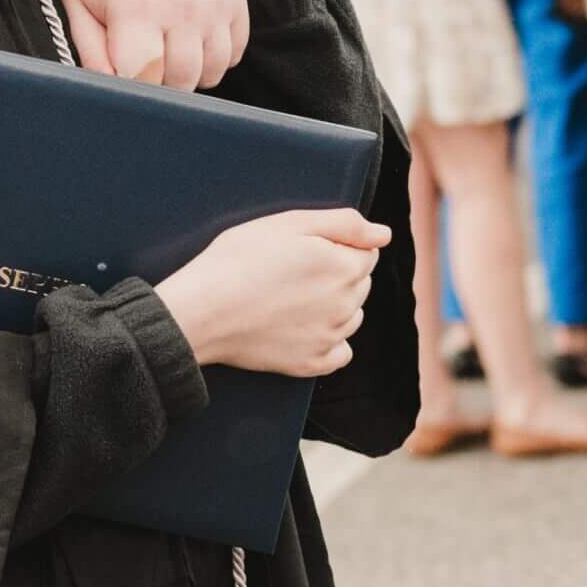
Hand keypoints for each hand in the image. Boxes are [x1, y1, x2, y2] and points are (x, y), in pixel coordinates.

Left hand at [58, 0, 247, 90]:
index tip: (124, 76)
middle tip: (144, 67)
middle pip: (181, 80)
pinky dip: (215, 58)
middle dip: (160, 84)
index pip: (144, 78)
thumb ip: (89, 49)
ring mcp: (213, 1)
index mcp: (135, 8)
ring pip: (211, 71)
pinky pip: (235, 51)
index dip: (132, 86)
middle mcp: (181, 6)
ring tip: (166, 56)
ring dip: (190, 75)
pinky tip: (190, 42)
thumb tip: (107, 89)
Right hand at [155, 208, 387, 375]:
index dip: (334, 244)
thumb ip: (344, 223)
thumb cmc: (238, 259)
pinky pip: (340, 352)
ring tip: (288, 296)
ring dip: (332, 304)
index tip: (301, 247)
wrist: (201, 311)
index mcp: (345, 267)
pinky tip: (299, 328)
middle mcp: (347, 304)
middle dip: (336, 273)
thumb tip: (384, 234)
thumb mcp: (288, 223)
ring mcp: (331, 337)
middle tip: (289, 269)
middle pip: (359, 283)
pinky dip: (328, 340)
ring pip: (351, 315)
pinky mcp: (313, 363)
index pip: (366, 251)